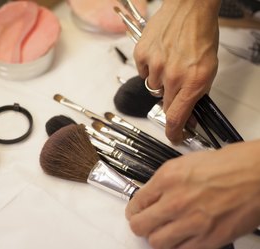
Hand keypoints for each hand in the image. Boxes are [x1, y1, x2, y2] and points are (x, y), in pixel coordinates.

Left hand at [125, 140, 259, 248]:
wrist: (256, 175)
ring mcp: (192, 223)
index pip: (136, 203)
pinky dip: (178, 246)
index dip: (133, 209)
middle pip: (140, 226)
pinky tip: (182, 237)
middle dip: (139, 225)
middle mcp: (176, 202)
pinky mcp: (210, 239)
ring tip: (163, 231)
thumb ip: (163, 182)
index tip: (136, 211)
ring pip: (157, 243)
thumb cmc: (227, 165)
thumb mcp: (184, 163)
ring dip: (157, 237)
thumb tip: (150, 196)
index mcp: (167, 179)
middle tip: (144, 223)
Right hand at [134, 0, 220, 142]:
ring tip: (169, 62)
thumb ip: (197, 94)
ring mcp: (155, 65)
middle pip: (164, 104)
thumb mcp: (208, 68)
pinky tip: (160, 55)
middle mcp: (172, 76)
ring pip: (152, 87)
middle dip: (170, 99)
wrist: (189, 8)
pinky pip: (143, 72)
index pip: (177, 117)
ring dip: (160, 81)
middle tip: (176, 84)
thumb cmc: (201, 35)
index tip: (173, 137)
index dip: (174, 132)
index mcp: (193, 81)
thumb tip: (188, 115)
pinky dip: (150, 68)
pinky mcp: (142, 55)